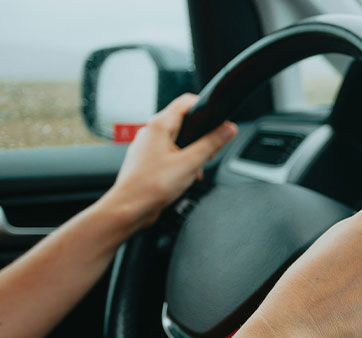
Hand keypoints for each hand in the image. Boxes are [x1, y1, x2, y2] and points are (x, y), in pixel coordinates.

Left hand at [103, 93, 236, 228]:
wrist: (129, 208)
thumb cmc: (151, 186)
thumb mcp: (190, 163)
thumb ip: (211, 143)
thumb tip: (228, 129)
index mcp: (159, 125)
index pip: (186, 102)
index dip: (205, 108)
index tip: (219, 121)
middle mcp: (150, 132)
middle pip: (183, 123)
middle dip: (200, 138)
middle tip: (209, 153)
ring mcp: (147, 146)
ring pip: (177, 141)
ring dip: (190, 154)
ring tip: (194, 171)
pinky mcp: (146, 160)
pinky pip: (168, 154)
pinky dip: (180, 163)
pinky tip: (183, 178)